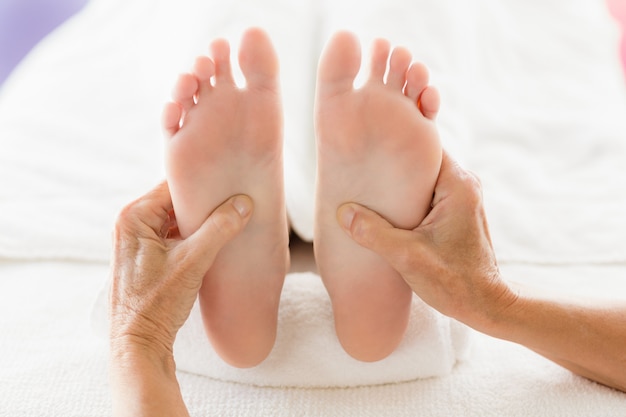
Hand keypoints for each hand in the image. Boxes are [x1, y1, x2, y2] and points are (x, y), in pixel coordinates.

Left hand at [108, 181, 252, 354]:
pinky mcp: (145, 259)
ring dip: (199, 223)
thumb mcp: (192, 261)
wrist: (138, 344)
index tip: (227, 184)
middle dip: (203, 204)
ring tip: (228, 222)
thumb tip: (243, 203)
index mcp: (134, 217)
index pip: (173, 186)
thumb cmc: (156, 304)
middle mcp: (130, 225)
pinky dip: (192, 238)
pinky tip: (213, 243)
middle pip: (175, 202)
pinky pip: (172, 236)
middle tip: (232, 202)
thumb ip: (219, 229)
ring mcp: (136, 242)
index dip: (202, 184)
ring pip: (175, 220)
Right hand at [337, 151, 516, 331]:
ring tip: (370, 185)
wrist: (485, 305)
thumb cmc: (455, 282)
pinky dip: (407, 197)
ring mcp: (462, 198)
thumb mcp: (407, 257)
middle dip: (393, 163)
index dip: (396, 142)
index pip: (425, 145)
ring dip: (399, 183)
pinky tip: (385, 207)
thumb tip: (343, 212)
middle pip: (422, 160)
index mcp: (458, 185)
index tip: (370, 145)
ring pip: (423, 177)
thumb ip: (373, 232)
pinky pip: (427, 192)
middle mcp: (464, 184)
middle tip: (363, 166)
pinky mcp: (456, 212)